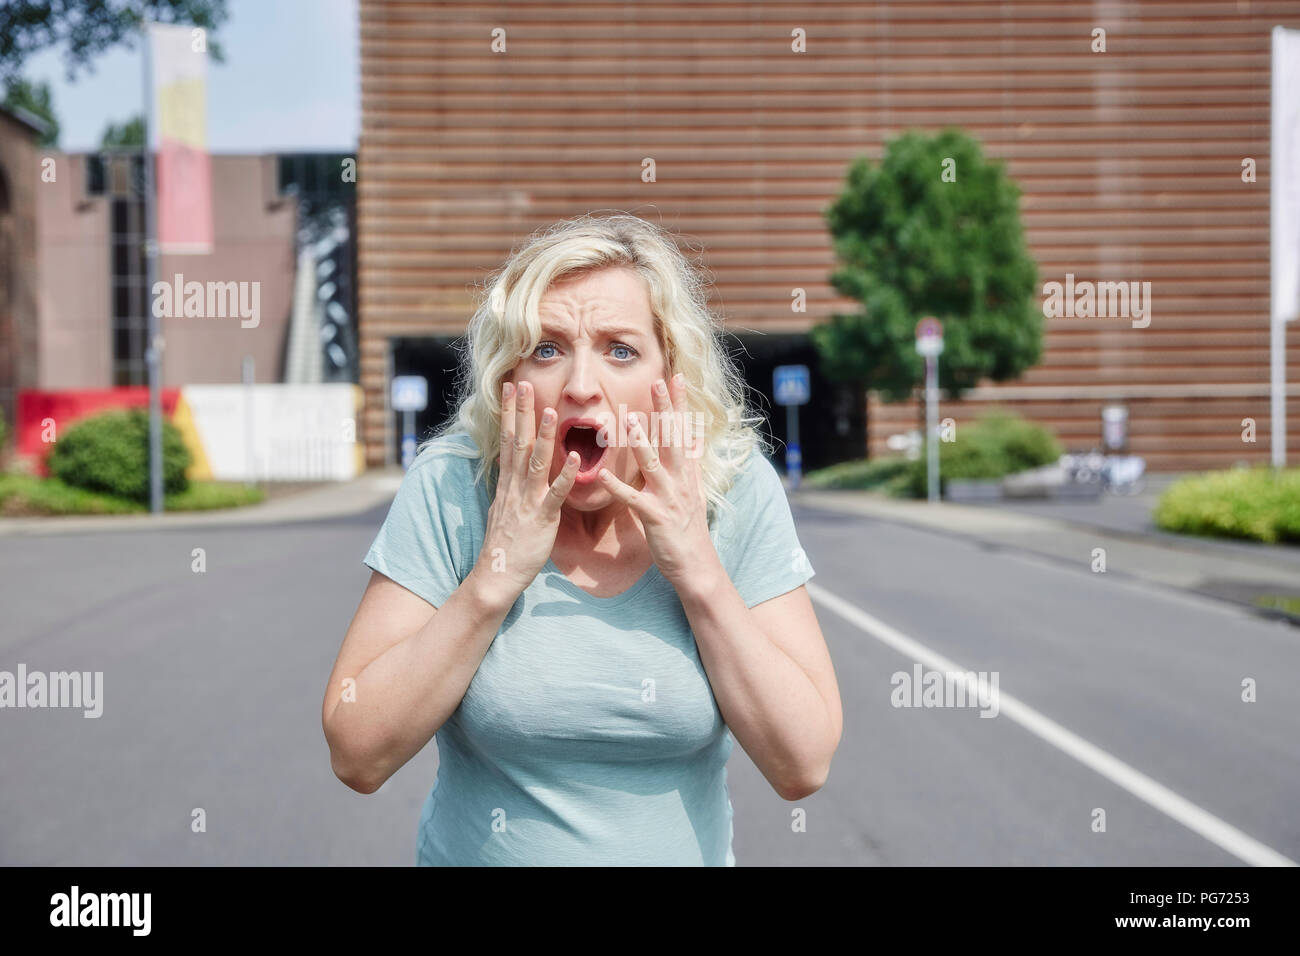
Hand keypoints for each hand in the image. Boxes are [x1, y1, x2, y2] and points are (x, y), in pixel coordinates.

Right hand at [474, 380, 579, 603]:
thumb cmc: (504, 542)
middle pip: (518, 442)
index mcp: (508, 482)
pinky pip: (556, 495)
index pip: (508, 439)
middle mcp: (515, 486)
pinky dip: (566, 476)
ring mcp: (528, 500)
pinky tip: (578, 460)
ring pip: (537, 463)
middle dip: (522, 412)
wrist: (497, 573)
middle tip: (524, 384)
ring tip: (552, 411)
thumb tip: (507, 463)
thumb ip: (509, 484)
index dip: (510, 413)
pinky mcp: (542, 518)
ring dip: (544, 437)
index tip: (511, 388)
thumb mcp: (503, 506)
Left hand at [598, 374, 718, 596]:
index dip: (680, 403)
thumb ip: (690, 462)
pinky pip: (633, 499)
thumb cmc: (688, 528)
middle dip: (666, 411)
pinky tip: (602, 476)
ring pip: (654, 464)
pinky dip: (617, 487)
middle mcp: (681, 480)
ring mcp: (669, 497)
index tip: (675, 377)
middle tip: (657, 382)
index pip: (685, 430)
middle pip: (674, 439)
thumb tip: (695, 437)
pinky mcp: (656, 517)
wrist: (696, 565)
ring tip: (628, 420)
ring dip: (642, 442)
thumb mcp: (693, 490)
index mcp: (687, 472)